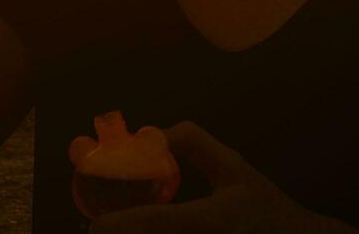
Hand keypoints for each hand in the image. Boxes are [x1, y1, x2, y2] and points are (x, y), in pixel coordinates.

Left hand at [88, 121, 347, 233]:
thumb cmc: (262, 204)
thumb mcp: (233, 167)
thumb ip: (195, 144)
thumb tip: (153, 135)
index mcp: (212, 219)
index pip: (158, 222)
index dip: (122, 223)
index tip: (96, 225)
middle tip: (98, 227)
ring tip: (114, 228)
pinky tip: (139, 228)